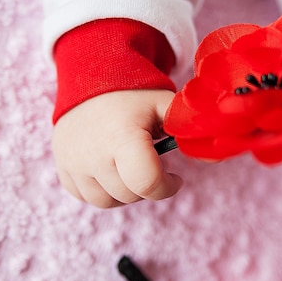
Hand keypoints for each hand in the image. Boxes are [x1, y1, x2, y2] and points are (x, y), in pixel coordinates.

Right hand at [52, 90, 182, 207]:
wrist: (89, 78)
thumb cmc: (133, 95)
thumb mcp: (164, 104)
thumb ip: (189, 129)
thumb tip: (218, 157)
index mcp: (122, 137)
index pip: (146, 184)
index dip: (166, 187)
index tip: (174, 177)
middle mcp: (93, 154)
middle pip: (130, 195)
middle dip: (146, 184)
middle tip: (150, 162)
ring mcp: (74, 163)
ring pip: (107, 201)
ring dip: (124, 191)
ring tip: (129, 166)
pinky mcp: (63, 168)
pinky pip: (85, 197)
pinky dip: (101, 189)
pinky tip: (109, 168)